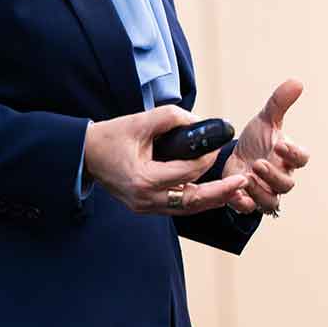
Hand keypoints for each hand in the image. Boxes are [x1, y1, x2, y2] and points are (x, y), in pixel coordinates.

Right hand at [83, 104, 248, 217]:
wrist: (86, 155)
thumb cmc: (110, 136)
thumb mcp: (139, 121)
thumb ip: (170, 118)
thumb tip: (197, 121)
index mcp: (144, 179)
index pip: (185, 173)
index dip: (205, 159)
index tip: (217, 146)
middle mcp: (146, 199)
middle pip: (192, 201)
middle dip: (220, 192)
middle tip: (242, 183)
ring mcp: (146, 207)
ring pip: (187, 208)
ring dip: (211, 199)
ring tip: (234, 191)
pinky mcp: (146, 207)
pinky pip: (177, 206)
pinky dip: (195, 199)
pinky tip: (211, 192)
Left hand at [223, 78, 309, 215]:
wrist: (235, 155)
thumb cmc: (257, 139)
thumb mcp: (265, 119)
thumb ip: (280, 102)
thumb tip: (297, 81)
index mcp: (288, 157)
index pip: (302, 159)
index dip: (294, 154)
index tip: (280, 144)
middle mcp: (280, 176)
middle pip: (287, 184)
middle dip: (274, 175)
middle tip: (259, 163)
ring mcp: (265, 190)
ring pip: (271, 201)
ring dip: (260, 191)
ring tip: (247, 177)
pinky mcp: (247, 199)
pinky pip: (249, 208)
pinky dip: (243, 203)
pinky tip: (235, 192)